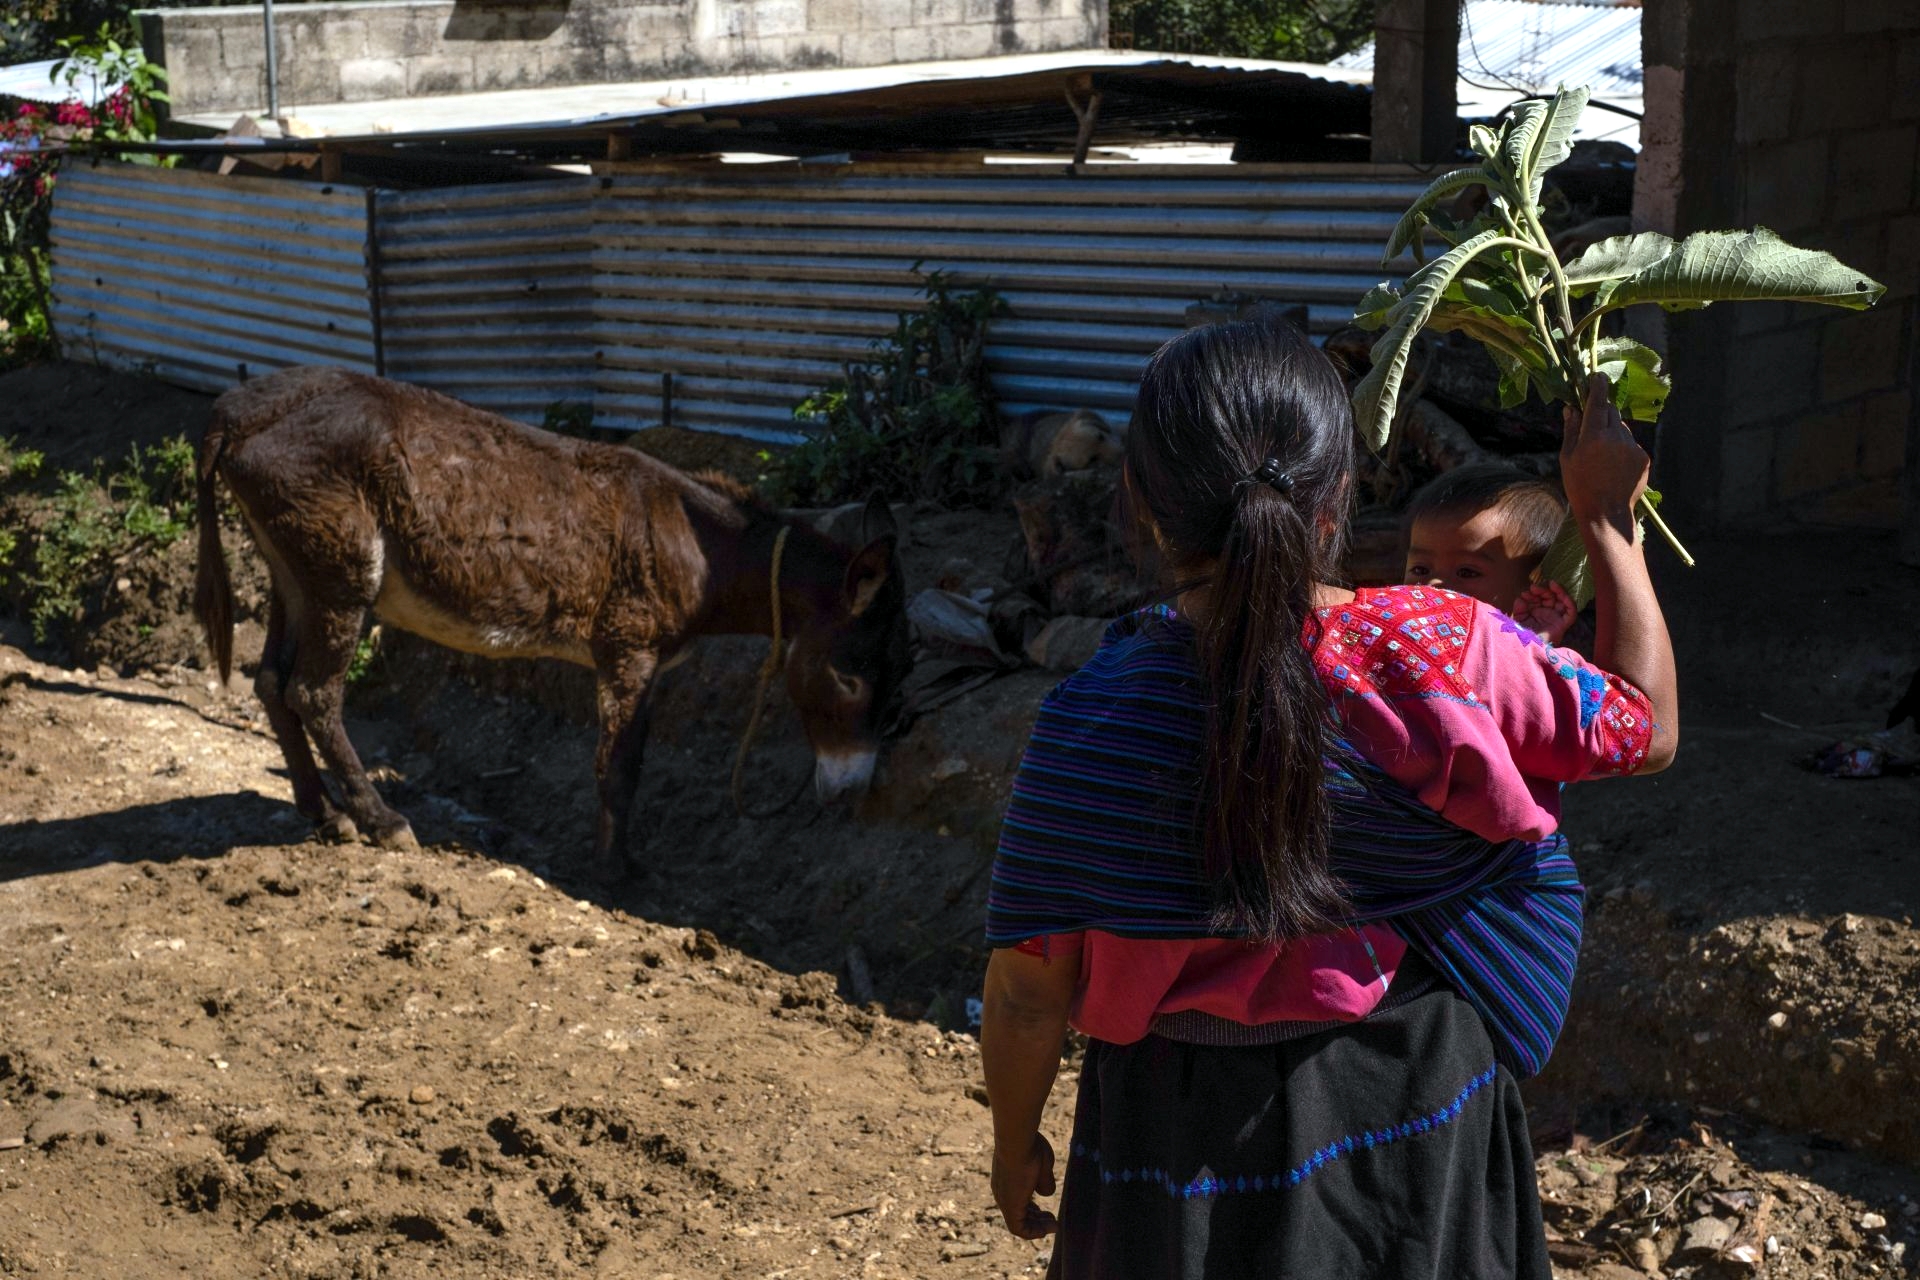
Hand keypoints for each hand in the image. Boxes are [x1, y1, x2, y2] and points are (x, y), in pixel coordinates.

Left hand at [991, 1133, 1058, 1239]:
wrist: (1017, 1140)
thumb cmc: (1030, 1147)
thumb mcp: (1043, 1165)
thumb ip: (1044, 1180)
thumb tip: (1045, 1193)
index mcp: (1008, 1180)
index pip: (1019, 1199)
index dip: (1033, 1209)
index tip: (1047, 1211)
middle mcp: (1003, 1191)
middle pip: (1019, 1212)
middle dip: (1038, 1219)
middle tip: (1053, 1221)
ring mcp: (1005, 1199)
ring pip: (1019, 1221)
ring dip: (1037, 1227)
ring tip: (1054, 1225)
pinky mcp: (1010, 1206)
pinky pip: (1018, 1228)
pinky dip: (1032, 1232)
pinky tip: (1046, 1230)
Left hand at [1511, 581, 1576, 644]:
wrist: (1525, 652)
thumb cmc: (1520, 637)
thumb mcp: (1518, 620)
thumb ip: (1519, 608)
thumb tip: (1520, 598)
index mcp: (1537, 614)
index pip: (1538, 599)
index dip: (1533, 594)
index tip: (1524, 594)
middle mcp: (1547, 615)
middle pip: (1550, 597)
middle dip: (1542, 590)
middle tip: (1533, 588)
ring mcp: (1556, 619)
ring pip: (1562, 601)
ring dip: (1557, 591)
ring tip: (1550, 583)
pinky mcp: (1563, 625)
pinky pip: (1571, 611)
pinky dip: (1569, 601)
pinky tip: (1561, 594)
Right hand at [1560, 373, 1649, 534]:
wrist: (1606, 513)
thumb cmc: (1580, 486)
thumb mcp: (1567, 458)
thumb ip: (1571, 430)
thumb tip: (1571, 408)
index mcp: (1594, 436)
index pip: (1597, 403)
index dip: (1597, 387)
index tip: (1597, 376)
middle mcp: (1616, 437)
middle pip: (1612, 411)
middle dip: (1603, 411)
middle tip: (1593, 423)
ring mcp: (1633, 447)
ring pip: (1622, 428)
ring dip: (1613, 431)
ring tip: (1603, 454)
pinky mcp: (1643, 457)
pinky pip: (1631, 443)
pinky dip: (1623, 447)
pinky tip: (1614, 465)